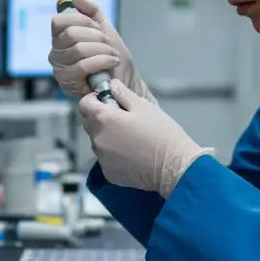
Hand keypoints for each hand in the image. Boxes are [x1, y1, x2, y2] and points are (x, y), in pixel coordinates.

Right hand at [49, 0, 153, 102]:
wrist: (125, 82)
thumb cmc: (113, 59)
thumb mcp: (105, 30)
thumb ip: (92, 12)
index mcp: (61, 38)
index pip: (60, 21)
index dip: (82, 20)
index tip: (97, 28)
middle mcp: (56, 53)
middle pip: (71, 33)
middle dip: (96, 36)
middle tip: (108, 44)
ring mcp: (60, 69)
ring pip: (78, 49)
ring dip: (102, 50)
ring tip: (113, 55)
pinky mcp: (67, 83)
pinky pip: (83, 65)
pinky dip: (102, 61)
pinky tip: (112, 62)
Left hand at [79, 81, 212, 196]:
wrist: (175, 167)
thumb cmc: (162, 134)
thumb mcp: (144, 106)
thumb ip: (123, 94)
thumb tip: (112, 86)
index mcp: (104, 119)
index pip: (84, 104)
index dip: (95, 99)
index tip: (108, 100)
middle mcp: (98, 140)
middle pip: (89, 123)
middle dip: (101, 117)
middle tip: (124, 118)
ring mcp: (102, 159)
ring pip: (98, 141)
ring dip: (108, 136)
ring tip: (131, 137)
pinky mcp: (109, 173)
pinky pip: (106, 158)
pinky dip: (114, 154)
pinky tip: (132, 153)